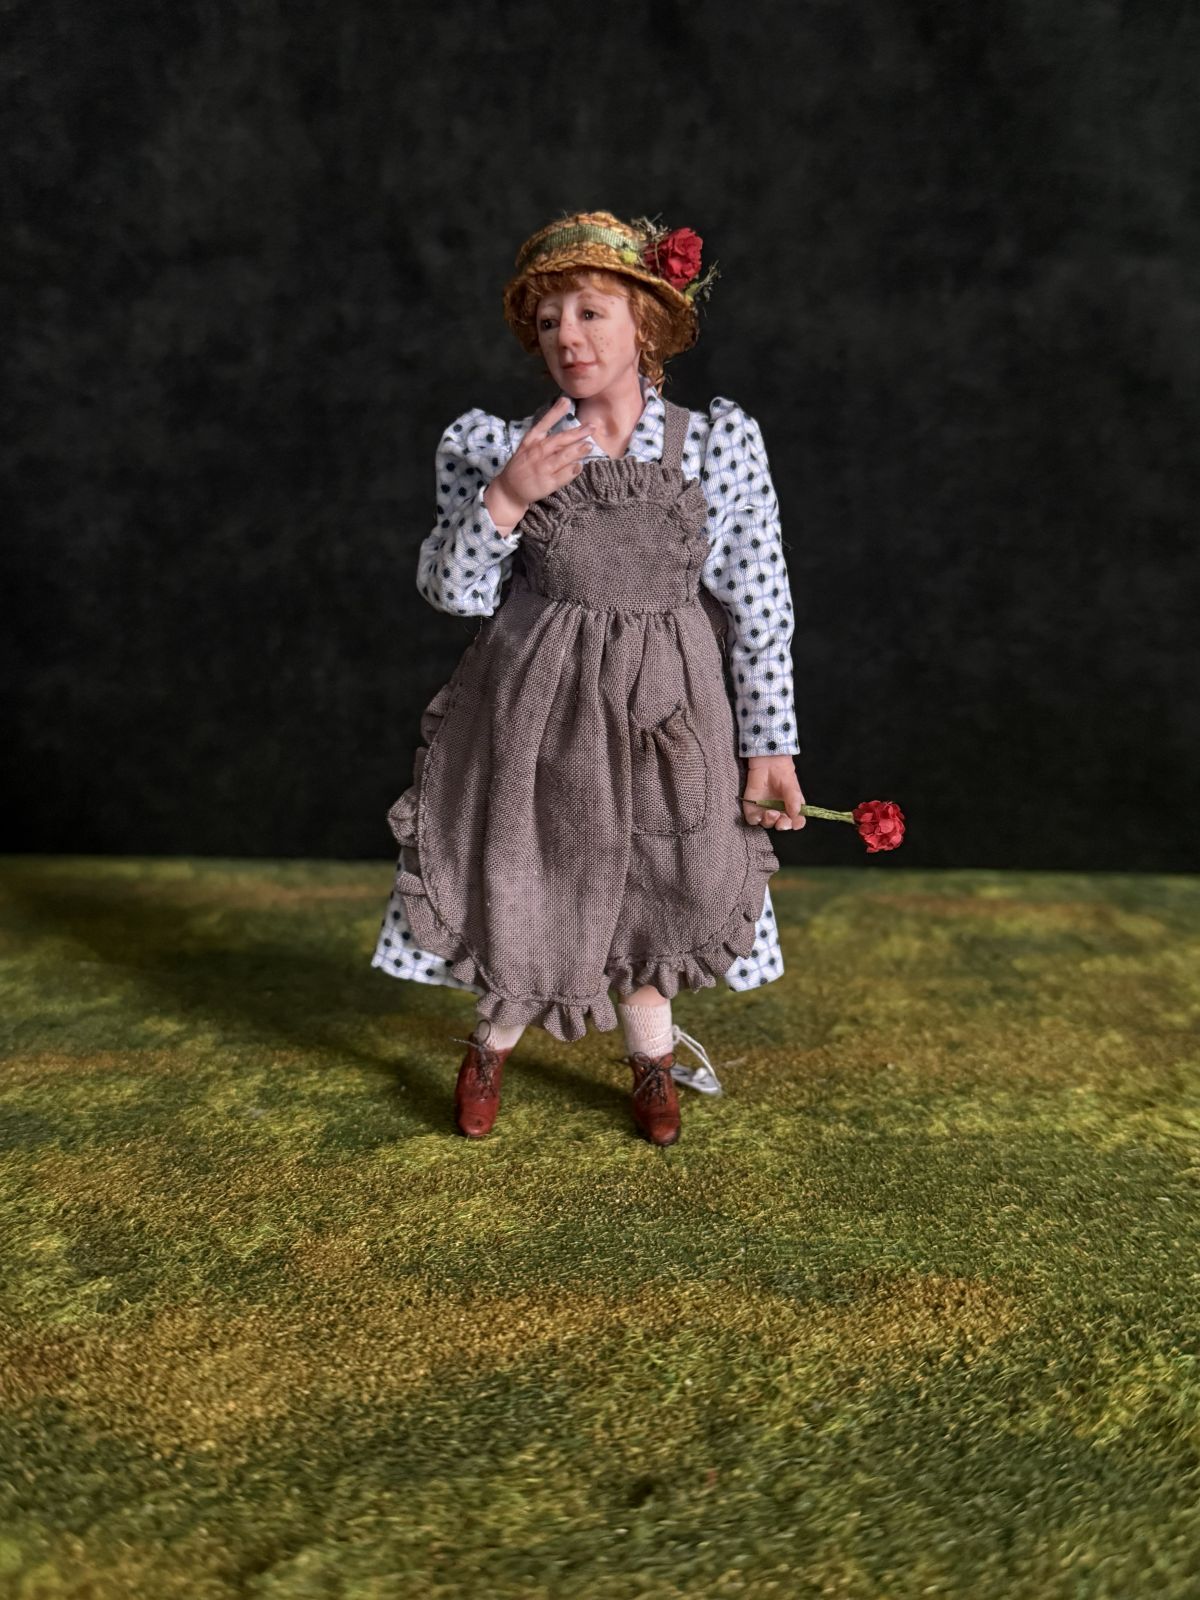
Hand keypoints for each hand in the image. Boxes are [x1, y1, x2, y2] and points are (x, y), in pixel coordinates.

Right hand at [483, 395, 594, 528]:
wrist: (510, 490)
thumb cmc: (522, 465)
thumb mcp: (527, 446)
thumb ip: (544, 435)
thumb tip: (562, 426)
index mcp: (531, 441)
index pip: (543, 424)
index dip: (555, 412)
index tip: (566, 401)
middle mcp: (536, 453)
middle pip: (558, 440)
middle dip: (576, 433)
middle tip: (591, 427)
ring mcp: (542, 469)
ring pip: (562, 457)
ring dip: (576, 451)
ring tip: (589, 446)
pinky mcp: (547, 484)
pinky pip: (562, 476)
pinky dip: (572, 471)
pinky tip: (579, 466)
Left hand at [742, 754, 806, 830]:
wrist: (768, 763)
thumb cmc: (782, 773)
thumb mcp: (792, 785)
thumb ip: (794, 799)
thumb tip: (795, 813)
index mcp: (792, 808)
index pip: (796, 821)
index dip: (796, 824)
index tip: (795, 824)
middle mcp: (780, 812)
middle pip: (781, 825)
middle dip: (783, 825)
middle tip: (782, 821)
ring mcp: (765, 811)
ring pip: (767, 824)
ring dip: (770, 821)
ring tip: (771, 812)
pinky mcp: (753, 808)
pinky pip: (753, 819)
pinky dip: (756, 819)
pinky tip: (759, 814)